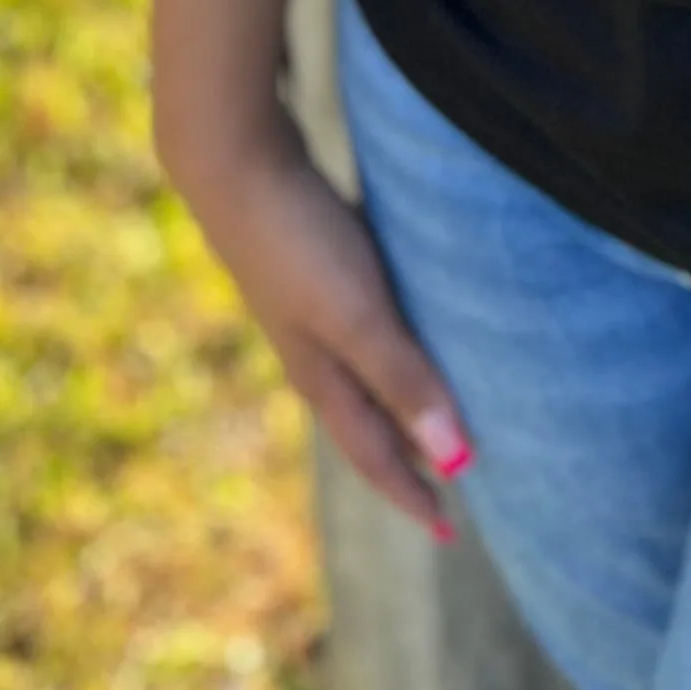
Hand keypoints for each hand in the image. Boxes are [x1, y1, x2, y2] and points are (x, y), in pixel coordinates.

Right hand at [169, 114, 473, 536]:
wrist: (233, 157)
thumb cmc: (298, 241)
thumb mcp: (357, 316)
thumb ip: (404, 381)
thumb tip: (457, 462)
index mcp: (323, 376)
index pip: (376, 454)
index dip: (413, 493)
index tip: (451, 531)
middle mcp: (315, 351)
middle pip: (370, 419)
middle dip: (409, 454)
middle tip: (454, 480)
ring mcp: (310, 306)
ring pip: (367, 371)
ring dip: (402, 398)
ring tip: (439, 410)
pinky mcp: (316, 261)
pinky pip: (365, 323)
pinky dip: (394, 344)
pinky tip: (411, 321)